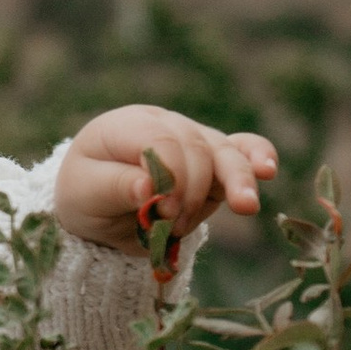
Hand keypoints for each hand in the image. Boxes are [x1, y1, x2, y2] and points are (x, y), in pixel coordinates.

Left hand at [55, 102, 275, 253]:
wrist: (100, 212)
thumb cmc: (85, 197)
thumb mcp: (83, 195)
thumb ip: (114, 188)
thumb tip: (147, 187)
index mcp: (125, 125)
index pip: (160, 140)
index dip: (169, 176)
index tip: (161, 211)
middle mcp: (164, 125)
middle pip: (195, 147)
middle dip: (192, 189)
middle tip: (175, 223)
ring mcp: (192, 141)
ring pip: (223, 151)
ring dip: (237, 179)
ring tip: (245, 205)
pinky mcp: (213, 163)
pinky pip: (241, 151)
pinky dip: (257, 157)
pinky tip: (267, 169)